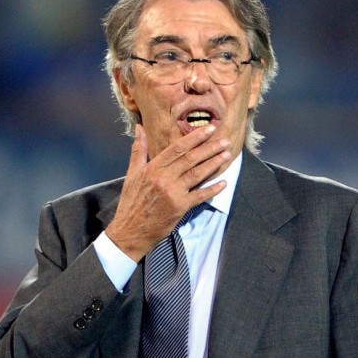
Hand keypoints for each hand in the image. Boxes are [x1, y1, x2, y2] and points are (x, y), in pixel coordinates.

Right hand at [105, 124, 230, 261]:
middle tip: (225, 141)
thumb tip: (139, 127)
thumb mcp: (132, 173)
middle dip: (210, 148)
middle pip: (191, 159)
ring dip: (214, 164)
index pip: (177, 148)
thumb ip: (138, 149)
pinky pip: (199, 196)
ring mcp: (172, 193)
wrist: (130, 231)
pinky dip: (213, 189)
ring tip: (227, 155)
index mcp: (152, 168)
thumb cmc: (131, 202)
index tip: (209, 129)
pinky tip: (224, 183)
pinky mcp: (179, 207)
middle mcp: (163, 178)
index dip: (195, 137)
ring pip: (197, 174)